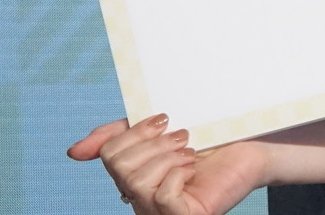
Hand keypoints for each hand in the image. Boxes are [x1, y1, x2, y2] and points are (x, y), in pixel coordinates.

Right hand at [68, 114, 268, 214]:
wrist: (252, 145)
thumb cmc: (208, 138)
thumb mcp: (157, 131)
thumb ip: (117, 137)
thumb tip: (73, 153)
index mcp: (132, 177)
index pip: (109, 153)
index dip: (134, 131)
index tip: (164, 119)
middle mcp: (139, 200)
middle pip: (119, 167)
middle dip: (153, 143)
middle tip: (183, 136)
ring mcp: (159, 213)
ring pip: (137, 181)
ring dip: (168, 157)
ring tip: (191, 153)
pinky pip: (163, 196)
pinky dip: (178, 174)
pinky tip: (194, 170)